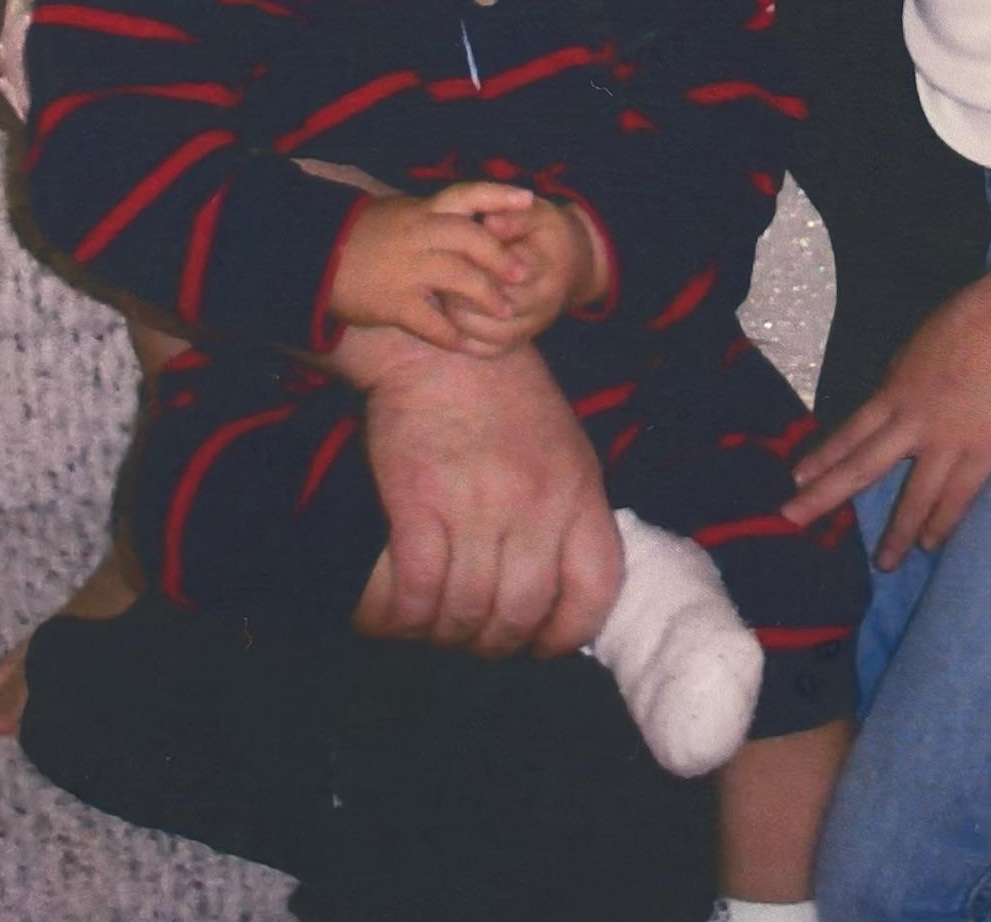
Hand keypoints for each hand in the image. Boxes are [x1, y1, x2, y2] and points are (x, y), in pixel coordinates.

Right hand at [329, 182, 535, 349]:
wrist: (312, 256)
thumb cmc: (358, 234)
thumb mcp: (396, 212)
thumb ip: (429, 215)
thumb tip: (461, 213)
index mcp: (421, 210)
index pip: (467, 194)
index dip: (500, 195)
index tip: (530, 199)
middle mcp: (419, 234)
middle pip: (472, 239)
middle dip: (501, 257)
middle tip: (524, 273)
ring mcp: (407, 269)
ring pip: (459, 278)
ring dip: (486, 296)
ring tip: (504, 311)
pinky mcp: (393, 303)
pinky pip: (430, 321)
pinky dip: (450, 334)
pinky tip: (463, 343)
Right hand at [334, 328, 622, 654]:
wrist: (442, 347)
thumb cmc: (505, 398)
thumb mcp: (564, 447)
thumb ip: (567, 512)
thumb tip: (556, 589)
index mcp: (578, 491)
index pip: (595, 591)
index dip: (567, 634)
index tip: (539, 643)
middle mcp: (534, 504)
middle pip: (519, 615)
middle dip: (492, 642)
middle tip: (470, 635)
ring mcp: (476, 503)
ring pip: (465, 611)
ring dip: (443, 633)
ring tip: (431, 624)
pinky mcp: (418, 500)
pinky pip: (415, 590)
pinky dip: (400, 617)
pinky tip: (395, 615)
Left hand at [444, 198, 605, 351]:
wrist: (570, 263)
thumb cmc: (545, 232)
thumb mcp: (535, 214)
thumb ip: (513, 216)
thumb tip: (489, 222)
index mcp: (546, 268)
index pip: (504, 274)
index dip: (473, 262)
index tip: (452, 247)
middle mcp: (542, 304)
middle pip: (490, 306)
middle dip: (458, 288)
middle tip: (438, 271)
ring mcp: (531, 327)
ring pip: (482, 332)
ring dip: (455, 313)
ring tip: (442, 289)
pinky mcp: (517, 342)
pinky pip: (484, 349)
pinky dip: (461, 335)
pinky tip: (448, 314)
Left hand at [784, 267, 990, 567]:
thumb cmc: (969, 321)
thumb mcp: (919, 345)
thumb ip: (903, 380)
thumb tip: (891, 403)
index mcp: (894, 390)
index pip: (849, 433)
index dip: (822, 457)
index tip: (797, 478)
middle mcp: (911, 422)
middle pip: (861, 467)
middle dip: (823, 495)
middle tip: (793, 519)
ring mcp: (946, 442)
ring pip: (913, 497)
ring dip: (896, 533)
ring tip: (883, 563)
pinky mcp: (984, 453)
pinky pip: (958, 498)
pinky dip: (942, 523)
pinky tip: (931, 545)